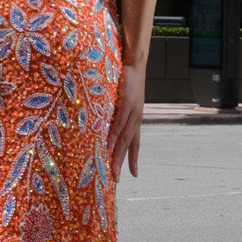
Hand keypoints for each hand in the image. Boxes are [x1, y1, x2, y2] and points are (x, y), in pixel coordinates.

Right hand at [107, 61, 145, 181]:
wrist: (135, 62)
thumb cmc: (127, 78)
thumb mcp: (122, 99)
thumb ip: (116, 111)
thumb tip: (105, 121)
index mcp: (135, 118)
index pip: (135, 143)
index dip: (134, 159)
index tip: (134, 175)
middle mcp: (136, 118)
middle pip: (129, 146)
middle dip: (122, 163)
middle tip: (116, 180)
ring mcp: (133, 111)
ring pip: (124, 138)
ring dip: (117, 154)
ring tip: (111, 169)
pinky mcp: (127, 103)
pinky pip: (119, 123)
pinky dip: (113, 135)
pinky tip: (108, 146)